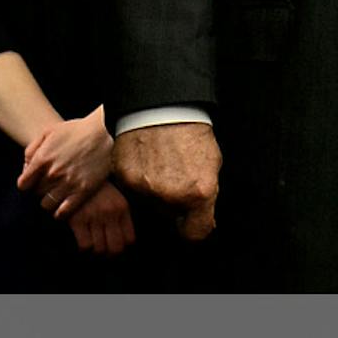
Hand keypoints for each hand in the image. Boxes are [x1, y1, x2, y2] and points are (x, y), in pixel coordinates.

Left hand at [19, 108, 112, 217]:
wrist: (103, 132)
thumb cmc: (75, 131)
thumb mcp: (49, 131)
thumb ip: (32, 149)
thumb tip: (25, 167)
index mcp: (42, 159)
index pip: (23, 184)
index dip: (27, 183)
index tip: (33, 182)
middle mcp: (53, 173)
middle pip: (36, 194)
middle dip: (39, 190)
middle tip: (48, 185)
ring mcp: (68, 183)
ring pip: (47, 205)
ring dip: (49, 201)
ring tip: (56, 195)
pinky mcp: (82, 191)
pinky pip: (63, 212)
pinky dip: (60, 212)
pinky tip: (63, 207)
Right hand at [66, 182, 136, 255]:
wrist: (73, 173)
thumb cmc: (94, 189)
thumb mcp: (113, 197)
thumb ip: (119, 215)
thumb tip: (122, 241)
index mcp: (122, 207)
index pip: (129, 239)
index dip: (122, 246)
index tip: (114, 244)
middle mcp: (110, 212)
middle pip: (116, 248)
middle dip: (109, 253)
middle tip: (103, 249)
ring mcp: (94, 216)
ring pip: (100, 249)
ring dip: (95, 250)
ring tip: (92, 242)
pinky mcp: (77, 219)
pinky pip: (85, 246)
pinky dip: (83, 246)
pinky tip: (82, 238)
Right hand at [112, 122, 218, 240]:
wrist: (164, 104)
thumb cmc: (191, 129)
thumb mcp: (211, 163)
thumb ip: (204, 192)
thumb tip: (198, 209)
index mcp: (198, 194)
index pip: (195, 233)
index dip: (194, 225)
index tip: (192, 218)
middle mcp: (171, 196)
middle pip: (170, 214)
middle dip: (174, 200)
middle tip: (176, 173)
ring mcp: (145, 188)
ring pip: (150, 201)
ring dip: (155, 188)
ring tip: (161, 161)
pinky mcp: (125, 177)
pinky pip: (132, 187)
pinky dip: (138, 176)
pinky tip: (146, 157)